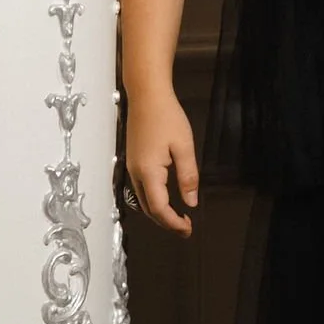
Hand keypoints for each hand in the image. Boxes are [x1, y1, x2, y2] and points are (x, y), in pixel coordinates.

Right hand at [123, 90, 198, 235]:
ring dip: (159, 213)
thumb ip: (188, 177)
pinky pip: (141, 189)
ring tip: (178, 217)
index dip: (174, 223)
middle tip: (186, 228)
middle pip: (148, 209)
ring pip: (143, 201)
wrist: (146, 95)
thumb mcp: (183, 147)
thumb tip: (191, 202)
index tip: (189, 229)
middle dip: (166, 223)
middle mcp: (136, 174)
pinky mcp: (133, 161)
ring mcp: (132, 168)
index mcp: (149, 172)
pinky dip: (153, 201)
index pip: (159, 209)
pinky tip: (166, 198)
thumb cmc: (166, 117)